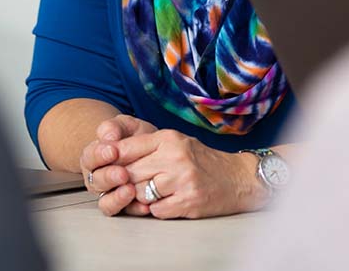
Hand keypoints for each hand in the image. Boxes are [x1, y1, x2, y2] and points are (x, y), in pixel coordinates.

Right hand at [79, 114, 157, 216]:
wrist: (149, 150)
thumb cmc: (133, 138)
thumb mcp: (125, 125)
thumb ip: (114, 126)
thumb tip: (108, 135)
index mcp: (94, 157)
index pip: (90, 158)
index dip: (100, 155)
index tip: (112, 150)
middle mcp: (98, 178)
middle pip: (96, 181)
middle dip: (109, 177)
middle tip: (122, 173)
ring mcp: (110, 193)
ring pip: (106, 201)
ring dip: (118, 197)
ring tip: (130, 190)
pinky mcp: (124, 206)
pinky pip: (124, 212)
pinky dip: (134, 209)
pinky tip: (144, 205)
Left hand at [116, 130, 268, 218]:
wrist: (238, 178)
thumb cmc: (203, 161)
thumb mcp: (177, 142)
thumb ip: (147, 147)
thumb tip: (112, 155)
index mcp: (169, 138)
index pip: (125, 149)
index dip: (112, 161)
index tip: (110, 168)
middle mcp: (175, 156)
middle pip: (128, 174)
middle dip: (126, 182)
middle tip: (131, 184)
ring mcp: (182, 180)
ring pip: (139, 194)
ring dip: (142, 198)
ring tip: (155, 193)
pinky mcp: (188, 201)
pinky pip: (156, 210)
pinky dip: (157, 209)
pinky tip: (169, 202)